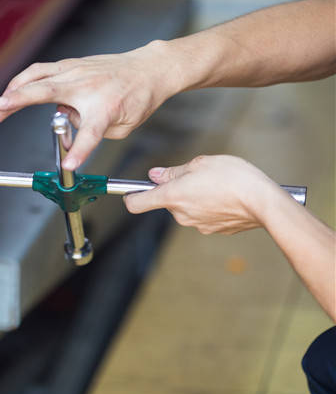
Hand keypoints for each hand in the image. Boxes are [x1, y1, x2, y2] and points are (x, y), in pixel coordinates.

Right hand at [0, 40, 179, 169]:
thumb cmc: (137, 96)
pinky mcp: (70, 65)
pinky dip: (23, 81)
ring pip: (36, 76)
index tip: (69, 165)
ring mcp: (76, 71)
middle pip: (45, 92)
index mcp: (104, 108)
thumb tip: (63, 125)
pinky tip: (12, 91)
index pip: (89, 134)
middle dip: (17, 102)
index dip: (78, 151)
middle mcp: (87, 86)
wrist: (149, 68)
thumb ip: (91, 132)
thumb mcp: (122, 127)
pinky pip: (40, 71)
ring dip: (13, 90)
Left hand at [123, 155, 283, 234]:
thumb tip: (155, 176)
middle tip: (197, 176)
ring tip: (217, 185)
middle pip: (168, 202)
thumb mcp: (201, 163)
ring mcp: (197, 225)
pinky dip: (209, 206)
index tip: (129, 191)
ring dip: (194, 197)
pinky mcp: (213, 230)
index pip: (137, 203)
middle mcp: (181, 214)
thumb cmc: (235, 178)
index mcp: (172, 196)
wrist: (265, 203)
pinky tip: (225, 197)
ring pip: (187, 208)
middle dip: (177, 189)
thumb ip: (174, 172)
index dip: (130, 196)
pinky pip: (204, 215)